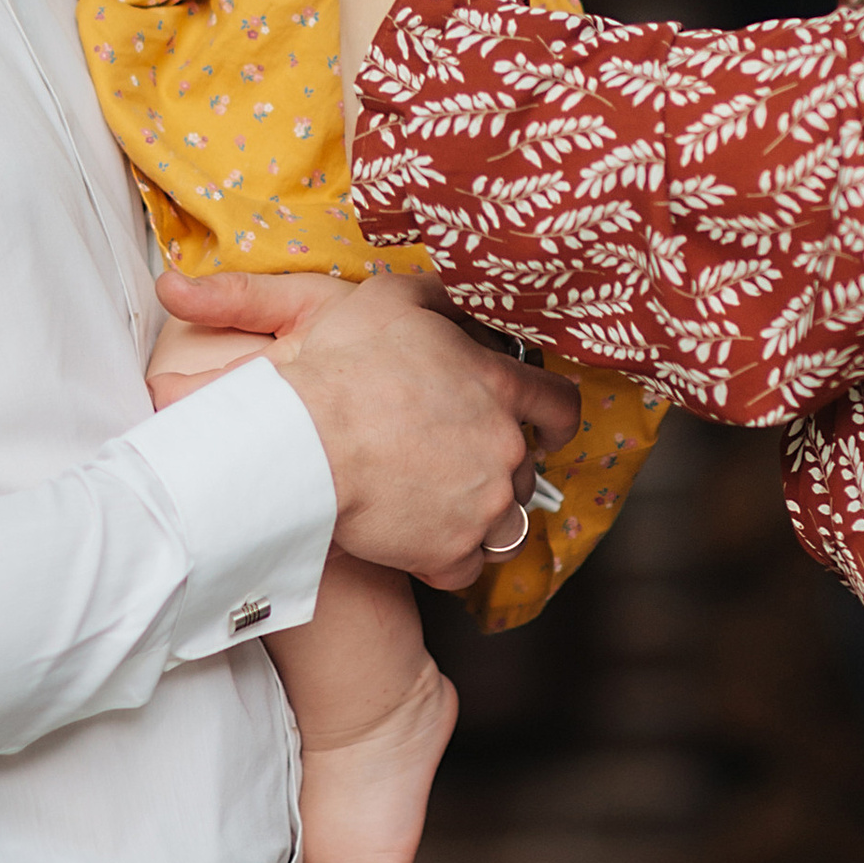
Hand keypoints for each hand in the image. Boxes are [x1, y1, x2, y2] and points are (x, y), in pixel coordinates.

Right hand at [155, 262, 576, 589]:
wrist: (304, 441)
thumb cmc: (343, 366)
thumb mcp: (393, 300)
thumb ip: (438, 297)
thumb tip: (457, 296)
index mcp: (498, 387)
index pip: (559, 404)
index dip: (557, 419)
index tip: (548, 431)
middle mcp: (504, 449)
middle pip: (526, 470)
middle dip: (499, 469)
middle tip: (458, 466)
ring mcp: (482, 505)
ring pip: (506, 524)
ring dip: (483, 518)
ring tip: (445, 510)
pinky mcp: (451, 551)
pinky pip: (466, 566)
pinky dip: (448, 558)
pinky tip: (420, 542)